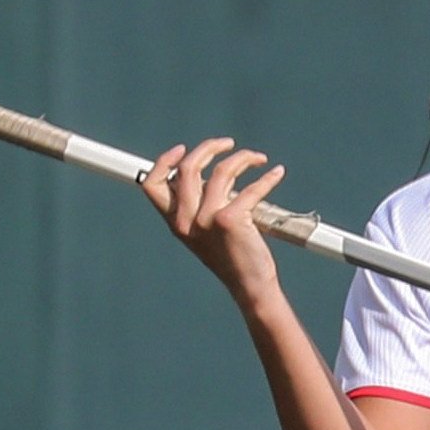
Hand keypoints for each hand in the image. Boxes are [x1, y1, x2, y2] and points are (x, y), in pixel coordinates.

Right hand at [146, 138, 288, 310]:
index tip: (183, 149)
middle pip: (188, 167)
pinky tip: (276, 173)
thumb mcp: (203, 233)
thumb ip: (197, 206)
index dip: (164, 161)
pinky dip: (267, 178)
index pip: (152, 185)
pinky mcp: (231, 220)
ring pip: (222, 171)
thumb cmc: (231, 258)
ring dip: (243, 158)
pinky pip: (251, 189)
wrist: (249, 285)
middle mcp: (187, 220)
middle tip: (229, 144)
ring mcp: (207, 219)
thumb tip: (208, 171)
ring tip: (258, 159)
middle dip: (210, 148)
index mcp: (175, 223)